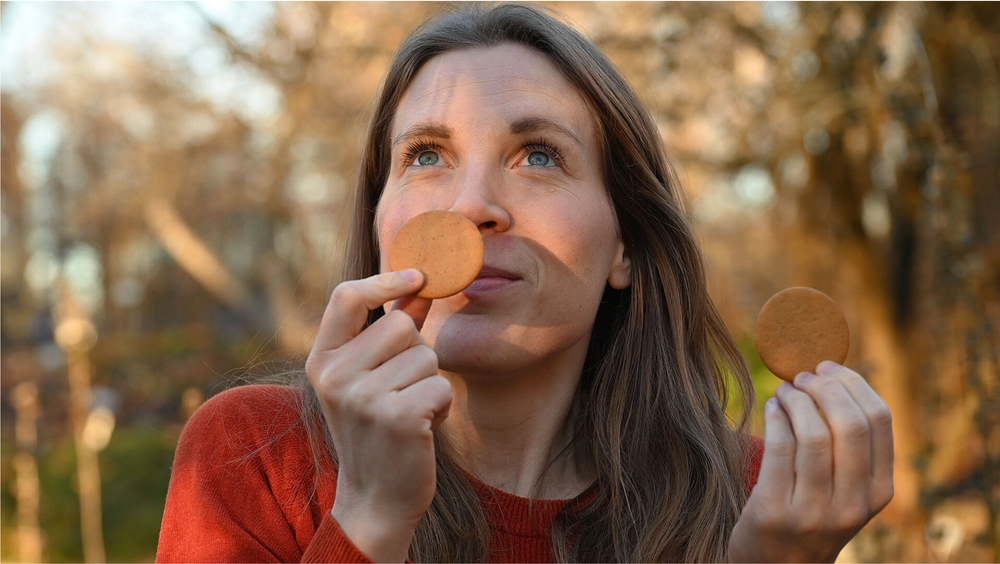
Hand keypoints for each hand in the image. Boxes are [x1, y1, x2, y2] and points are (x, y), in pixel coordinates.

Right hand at [305, 270, 448, 562]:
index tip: (418, 276)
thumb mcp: (370, 377)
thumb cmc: (377, 428)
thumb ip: (392, 328)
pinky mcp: (397, 418)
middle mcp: (335, 376)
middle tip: (402, 390)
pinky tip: (422, 429)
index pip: (346, 296)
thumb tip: (421, 283)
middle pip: (401, 326)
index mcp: (321, 361)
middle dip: (416, 353)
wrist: (376, 497)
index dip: (385, 280)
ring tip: (409, 412)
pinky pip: (440, 387)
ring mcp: (363, 397)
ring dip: (430, 383)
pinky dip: (442, 407)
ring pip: (426, 356)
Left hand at [728, 362, 893, 561]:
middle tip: (802, 376)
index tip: (828, 367)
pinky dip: (776, 417)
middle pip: (850, 424)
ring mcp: (815, 512)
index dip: (853, 384)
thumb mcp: (848, 490)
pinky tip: (771, 407)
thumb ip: (851, 446)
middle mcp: (853, 504)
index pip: (879, 420)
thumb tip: (835, 376)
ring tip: (784, 391)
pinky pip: (779, 449)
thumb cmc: (812, 513)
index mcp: (879, 491)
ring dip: (795, 399)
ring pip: (813, 434)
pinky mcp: (775, 512)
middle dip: (824, 387)